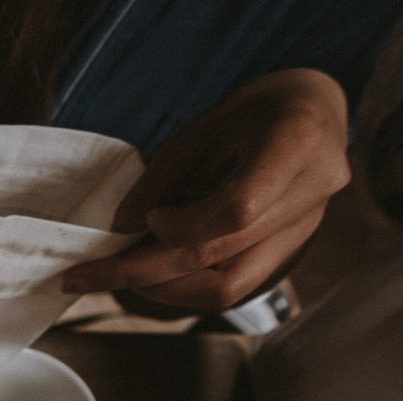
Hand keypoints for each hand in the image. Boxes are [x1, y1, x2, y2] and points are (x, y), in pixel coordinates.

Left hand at [63, 70, 352, 312]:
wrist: (318, 111)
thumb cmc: (257, 109)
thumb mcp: (204, 126)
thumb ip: (162, 178)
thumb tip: (118, 231)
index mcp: (297, 144)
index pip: (237, 208)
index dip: (182, 225)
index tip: (147, 218)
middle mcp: (312, 194)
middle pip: (220, 256)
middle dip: (143, 272)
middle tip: (84, 276)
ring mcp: (306, 229)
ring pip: (229, 287)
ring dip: (164, 289)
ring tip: (117, 274)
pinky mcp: (293, 250)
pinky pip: (236, 285)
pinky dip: (187, 285)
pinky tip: (152, 273)